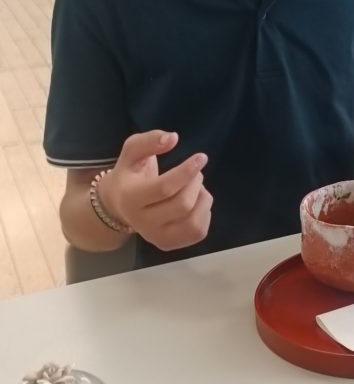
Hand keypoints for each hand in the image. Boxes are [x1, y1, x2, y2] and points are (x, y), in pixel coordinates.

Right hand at [100, 130, 212, 250]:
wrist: (119, 206)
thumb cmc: (129, 175)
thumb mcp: (132, 152)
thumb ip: (149, 141)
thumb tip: (173, 138)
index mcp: (131, 199)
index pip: (165, 188)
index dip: (187, 171)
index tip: (201, 157)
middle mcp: (142, 224)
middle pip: (182, 204)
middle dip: (196, 182)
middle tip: (196, 171)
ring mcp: (157, 238)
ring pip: (194, 222)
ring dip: (203, 198)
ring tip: (196, 186)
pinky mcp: (170, 245)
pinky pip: (199, 231)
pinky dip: (204, 212)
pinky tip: (194, 202)